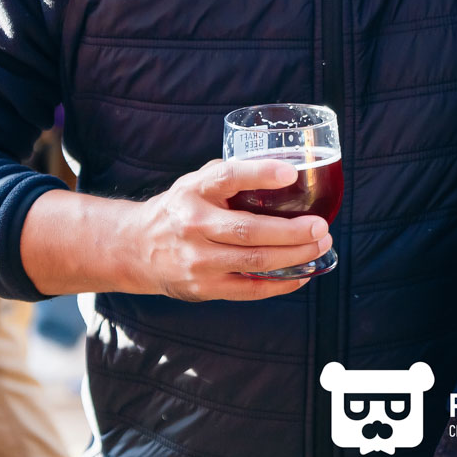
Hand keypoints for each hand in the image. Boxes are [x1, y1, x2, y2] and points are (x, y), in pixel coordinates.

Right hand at [120, 158, 332, 300]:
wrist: (136, 248)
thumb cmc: (180, 209)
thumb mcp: (195, 182)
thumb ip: (230, 175)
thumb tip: (282, 166)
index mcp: (194, 191)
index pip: (227, 176)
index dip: (260, 173)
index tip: (290, 173)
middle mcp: (193, 225)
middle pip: (249, 230)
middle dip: (292, 231)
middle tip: (321, 226)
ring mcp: (197, 260)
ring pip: (254, 260)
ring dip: (294, 256)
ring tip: (320, 246)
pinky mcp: (203, 287)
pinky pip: (250, 289)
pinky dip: (281, 283)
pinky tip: (302, 273)